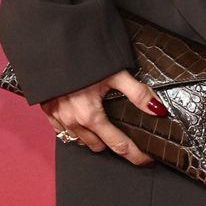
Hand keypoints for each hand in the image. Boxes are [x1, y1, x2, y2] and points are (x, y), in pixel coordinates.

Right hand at [43, 69, 166, 162]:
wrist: (51, 46)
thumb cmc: (82, 57)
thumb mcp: (115, 74)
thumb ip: (138, 93)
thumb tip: (158, 110)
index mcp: (90, 116)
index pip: (119, 146)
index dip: (135, 155)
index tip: (146, 160)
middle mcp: (73, 122)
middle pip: (99, 146)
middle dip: (114, 145)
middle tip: (127, 136)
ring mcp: (58, 119)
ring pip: (81, 142)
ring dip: (94, 138)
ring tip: (106, 127)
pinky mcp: (48, 112)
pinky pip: (64, 132)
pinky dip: (76, 131)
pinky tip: (84, 120)